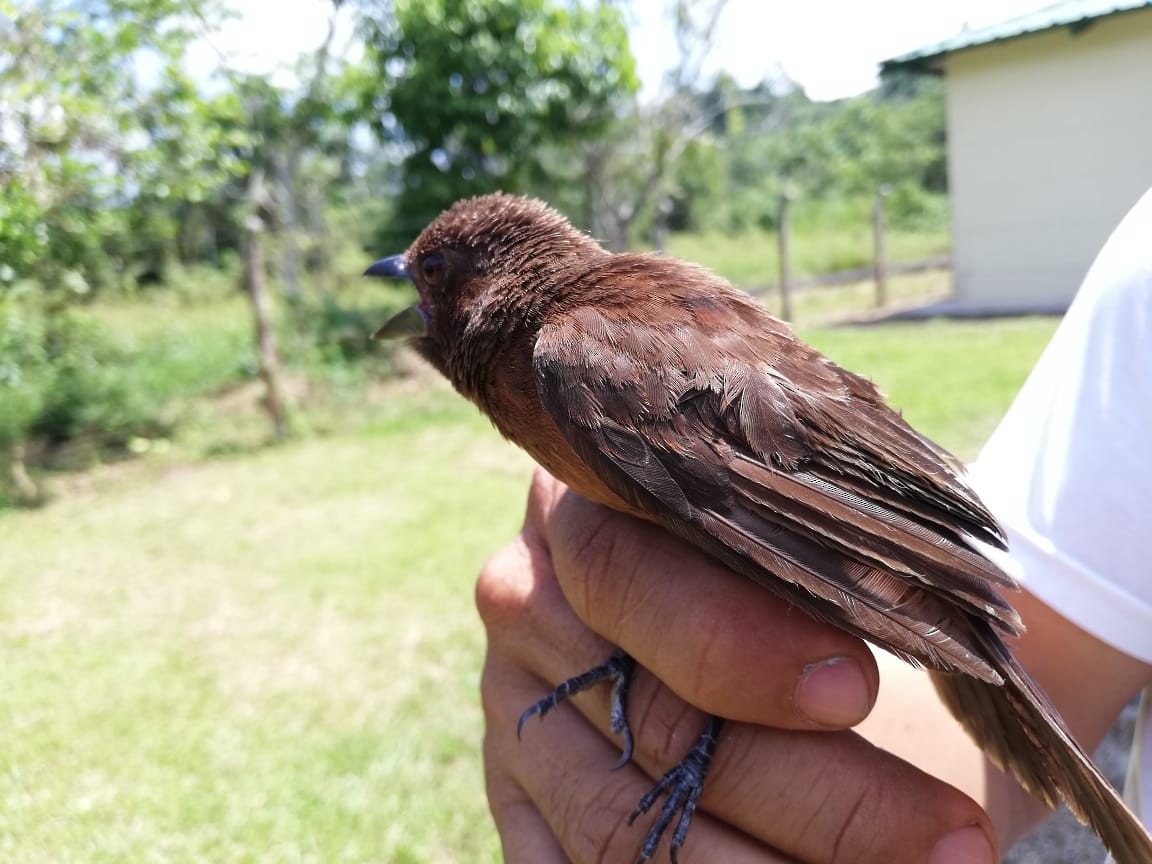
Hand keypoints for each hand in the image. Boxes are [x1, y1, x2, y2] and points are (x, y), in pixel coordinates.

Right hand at [477, 468, 997, 862]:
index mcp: (578, 507)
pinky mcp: (518, 810)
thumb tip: (969, 611)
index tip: (854, 687)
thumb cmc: (780, 568)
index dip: (731, 637)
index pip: (621, 570)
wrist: (725, 635)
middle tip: (947, 835)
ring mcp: (513, 716)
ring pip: (624, 831)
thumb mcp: (800, 535)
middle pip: (648, 721)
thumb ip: (850, 556)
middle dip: (815, 794)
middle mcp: (526, 606)